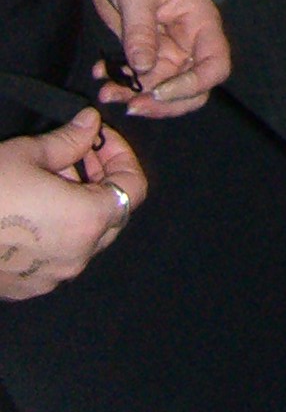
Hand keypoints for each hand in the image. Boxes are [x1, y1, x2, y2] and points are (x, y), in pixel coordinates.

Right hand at [0, 112, 144, 297]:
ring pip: (86, 237)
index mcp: (89, 220)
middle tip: (75, 154)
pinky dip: (56, 231)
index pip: (134, 188)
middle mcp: (79, 255)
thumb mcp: (26, 154)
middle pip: (114, 214)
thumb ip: (68, 140)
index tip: (98, 139)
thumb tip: (90, 123)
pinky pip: (58, 257)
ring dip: (78, 205)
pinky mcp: (29, 288)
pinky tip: (28, 210)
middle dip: (100, 179)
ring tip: (45, 178)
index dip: (121, 157)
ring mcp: (54, 277)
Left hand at [86, 0, 230, 116]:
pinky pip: (140, 76)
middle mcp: (188, 39)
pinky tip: (102, 74)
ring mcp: (166, 45)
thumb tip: (143, 69)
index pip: (214, 66)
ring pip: (162, 86)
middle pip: (192, 87)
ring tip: (106, 91)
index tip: (156, 91)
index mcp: (200, 22)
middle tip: (132, 105)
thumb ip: (140, 30)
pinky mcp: (143, 46)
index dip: (192, 86)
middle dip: (164, 102)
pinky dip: (122, 83)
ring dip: (136, 95)